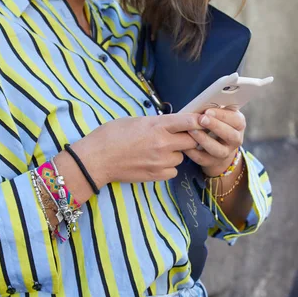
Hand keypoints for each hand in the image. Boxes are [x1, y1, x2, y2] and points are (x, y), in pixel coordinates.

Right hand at [71, 113, 203, 186]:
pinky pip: (173, 171)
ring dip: (175, 154)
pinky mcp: (156, 175)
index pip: (189, 121)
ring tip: (158, 151)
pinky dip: (168, 167)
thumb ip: (156, 123)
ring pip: (181, 157)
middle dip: (188, 138)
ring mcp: (161, 161)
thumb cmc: (110, 136)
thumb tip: (170, 125)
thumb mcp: (134, 121)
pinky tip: (155, 163)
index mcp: (157, 125)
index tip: (201, 121)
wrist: (96, 159)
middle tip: (177, 137)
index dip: (198, 121)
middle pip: (192, 141)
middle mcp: (163, 143)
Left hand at [185, 108, 245, 176]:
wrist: (218, 147)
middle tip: (201, 119)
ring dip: (204, 139)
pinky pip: (202, 158)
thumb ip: (215, 108)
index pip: (236, 120)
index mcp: (238, 125)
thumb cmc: (216, 123)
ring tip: (192, 131)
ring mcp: (225, 153)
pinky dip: (193, 152)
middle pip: (230, 135)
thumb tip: (202, 102)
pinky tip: (185, 145)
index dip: (222, 115)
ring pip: (217, 149)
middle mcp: (235, 140)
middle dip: (215, 126)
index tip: (208, 110)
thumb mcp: (220, 114)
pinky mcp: (212, 162)